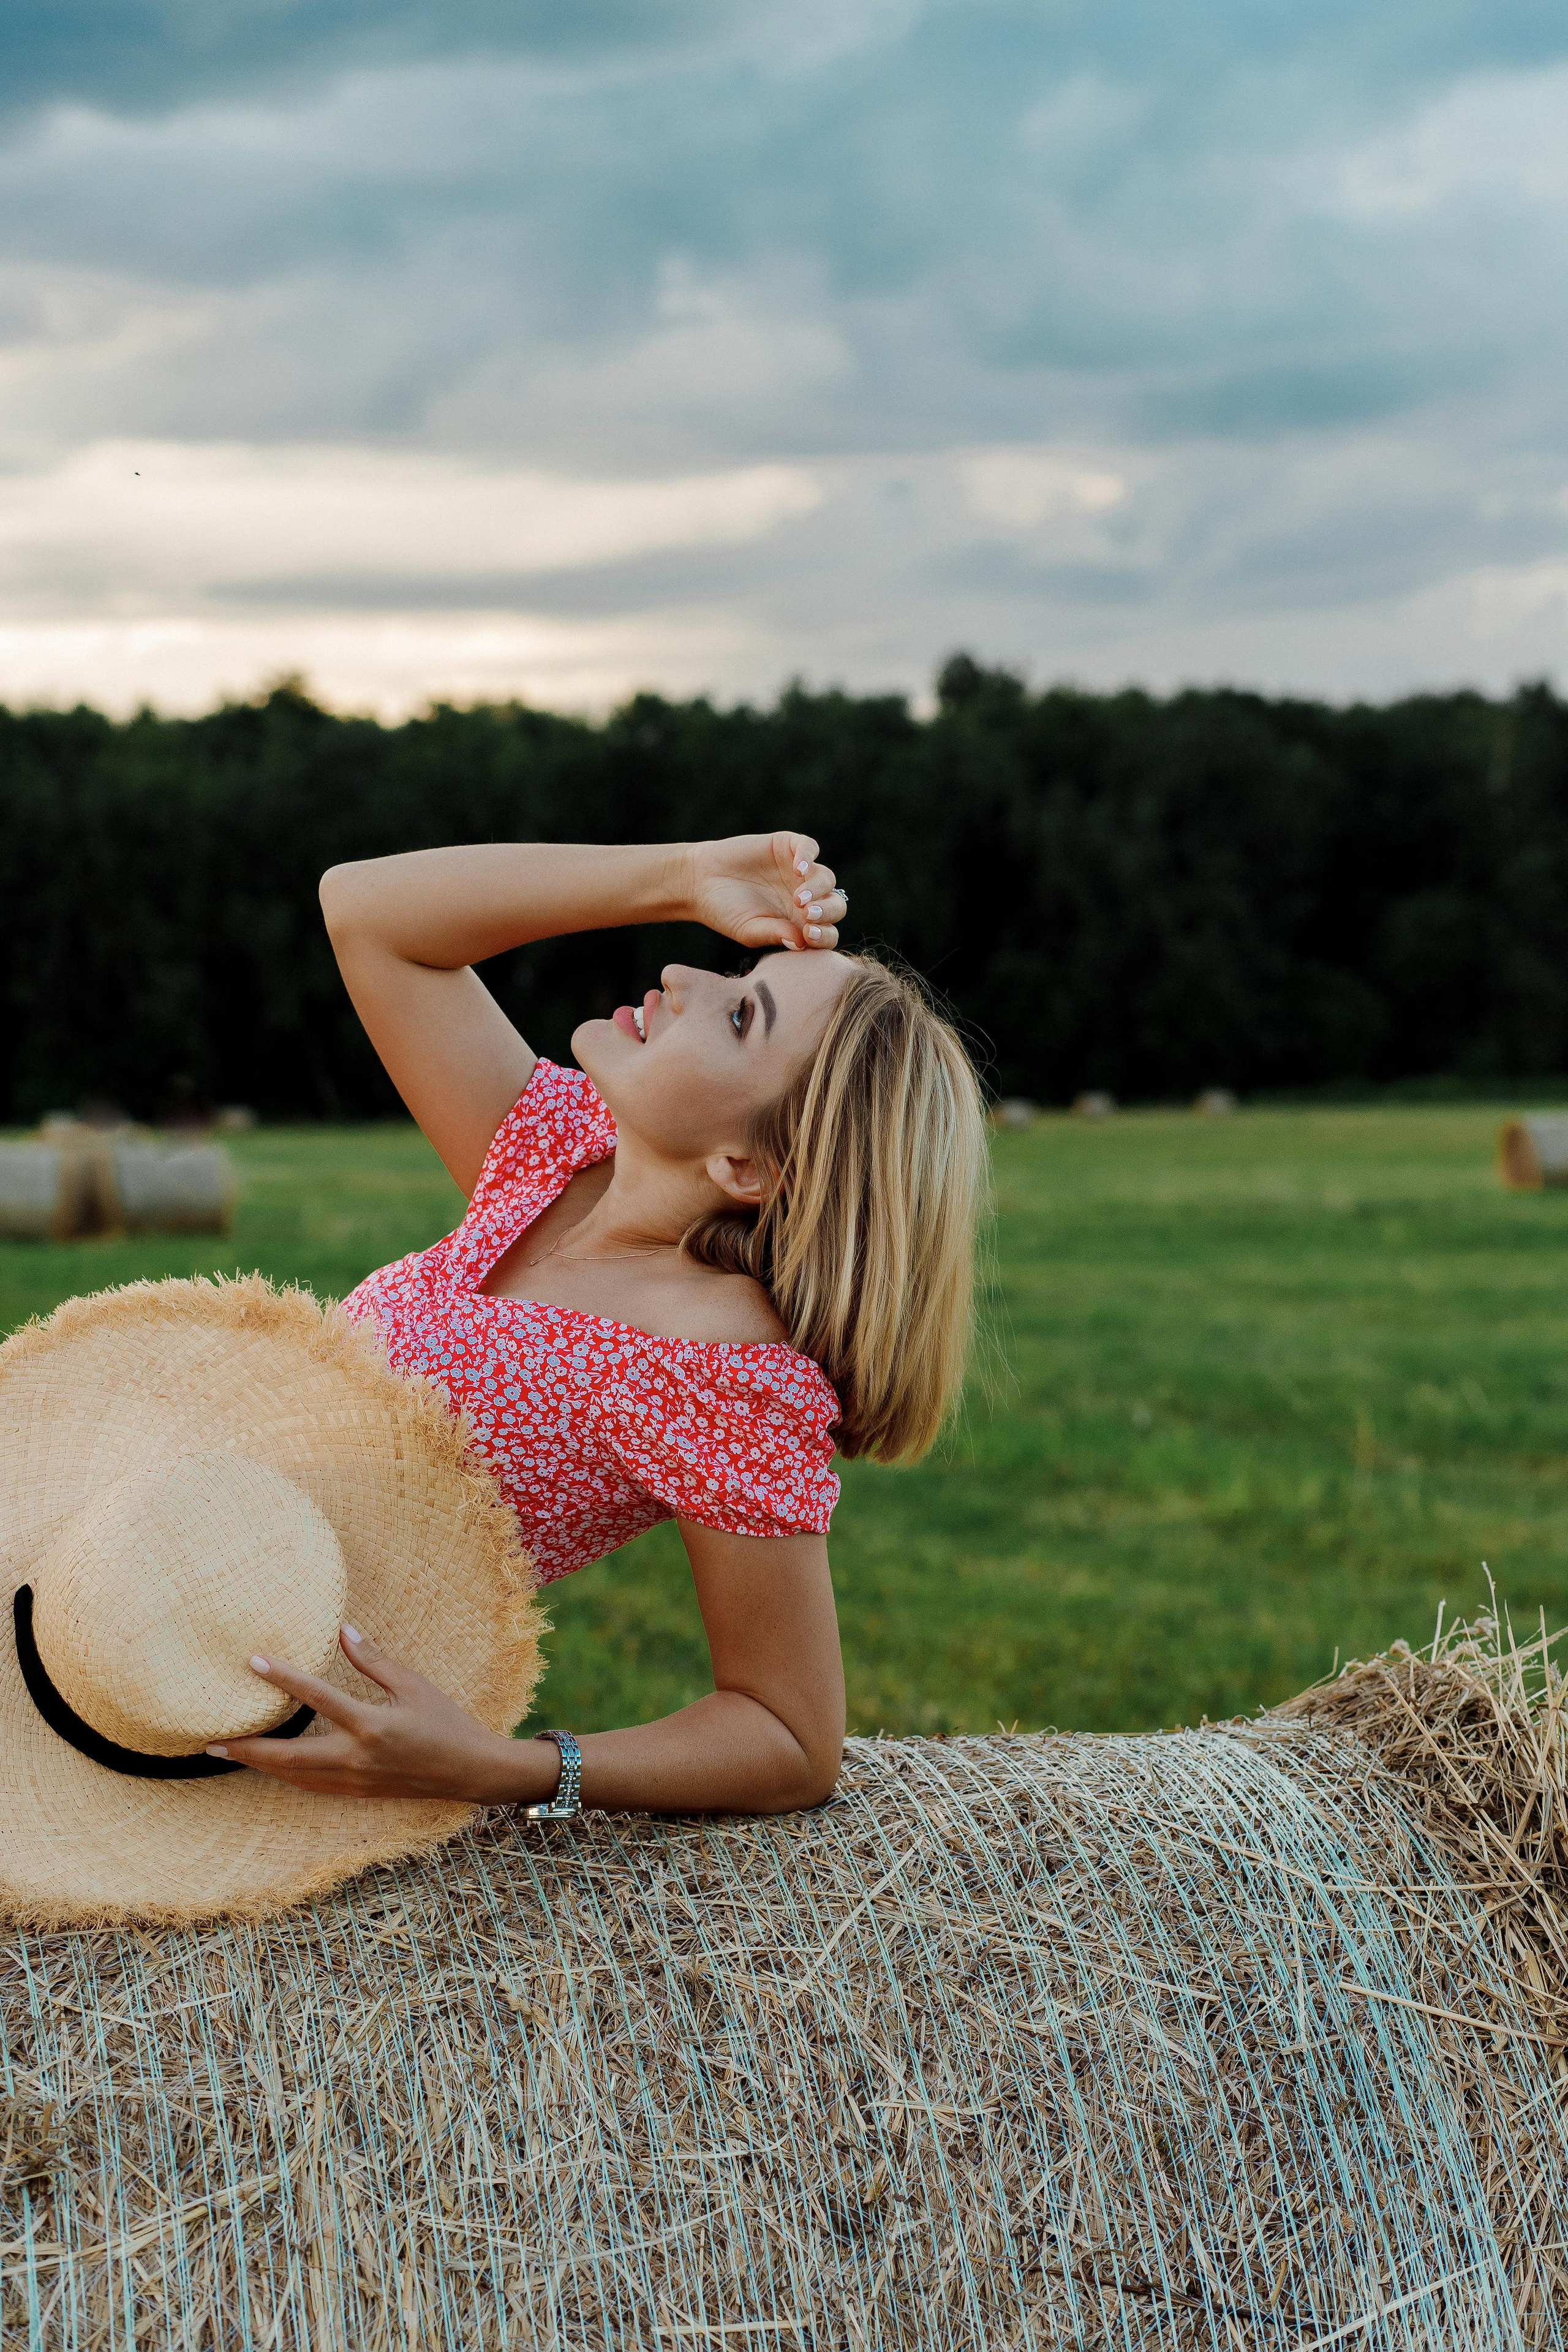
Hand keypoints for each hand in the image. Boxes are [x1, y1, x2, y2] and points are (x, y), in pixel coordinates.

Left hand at [208, 1626, 548, 1803]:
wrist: (470, 1770)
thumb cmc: (446, 1721)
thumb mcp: (413, 1684)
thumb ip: (373, 1660)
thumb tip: (342, 1630)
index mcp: (371, 1725)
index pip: (318, 1697)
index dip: (284, 1678)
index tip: (253, 1661)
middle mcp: (356, 1757)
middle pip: (288, 1757)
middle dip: (248, 1749)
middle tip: (211, 1742)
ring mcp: (354, 1780)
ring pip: (295, 1776)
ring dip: (260, 1765)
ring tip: (230, 1753)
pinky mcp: (357, 1792)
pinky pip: (311, 1785)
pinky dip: (286, 1776)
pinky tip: (271, 1767)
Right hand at [686, 831, 845, 952]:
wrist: (700, 882)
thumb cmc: (725, 912)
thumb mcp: (750, 930)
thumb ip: (776, 934)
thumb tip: (802, 943)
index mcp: (801, 924)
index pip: (827, 933)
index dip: (824, 935)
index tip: (809, 935)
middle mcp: (806, 899)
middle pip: (834, 906)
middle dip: (826, 912)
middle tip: (808, 915)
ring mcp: (799, 872)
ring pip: (826, 878)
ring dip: (818, 888)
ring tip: (799, 898)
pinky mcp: (788, 847)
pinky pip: (809, 847)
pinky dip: (808, 855)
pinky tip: (798, 868)